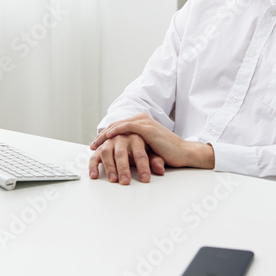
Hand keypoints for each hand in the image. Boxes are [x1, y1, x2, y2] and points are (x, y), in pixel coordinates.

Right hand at [89, 132, 165, 184]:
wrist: (130, 134)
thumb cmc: (142, 145)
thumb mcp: (152, 152)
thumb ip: (156, 160)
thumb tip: (160, 169)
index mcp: (136, 137)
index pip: (140, 153)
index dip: (143, 167)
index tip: (145, 179)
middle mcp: (121, 138)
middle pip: (122, 153)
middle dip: (123, 168)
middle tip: (126, 181)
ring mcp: (110, 142)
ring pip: (106, 153)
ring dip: (109, 167)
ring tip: (113, 180)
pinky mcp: (101, 148)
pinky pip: (95, 156)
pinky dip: (93, 166)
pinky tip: (94, 176)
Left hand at [91, 113, 214, 169]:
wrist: (183, 153)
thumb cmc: (167, 153)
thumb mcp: (147, 149)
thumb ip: (135, 148)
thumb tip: (121, 156)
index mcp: (142, 123)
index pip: (119, 127)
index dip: (106, 135)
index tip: (96, 145)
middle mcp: (142, 119)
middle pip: (116, 125)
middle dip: (102, 136)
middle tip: (92, 145)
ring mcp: (144, 122)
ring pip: (119, 126)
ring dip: (105, 135)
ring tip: (95, 143)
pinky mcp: (147, 128)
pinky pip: (127, 127)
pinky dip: (116, 131)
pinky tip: (108, 137)